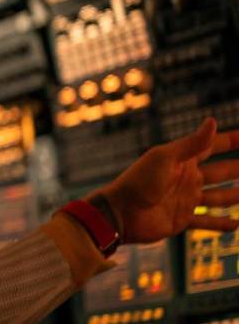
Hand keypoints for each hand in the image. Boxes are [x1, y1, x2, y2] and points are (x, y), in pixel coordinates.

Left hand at [96, 118, 238, 243]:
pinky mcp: (182, 219)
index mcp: (181, 160)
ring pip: (218, 197)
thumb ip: (191, 144)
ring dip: (235, 196)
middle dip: (238, 168)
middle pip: (220, 172)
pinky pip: (207, 222)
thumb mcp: (165, 158)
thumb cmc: (139, 181)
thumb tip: (212, 121)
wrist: (120, 213)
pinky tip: (236, 225)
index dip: (231, 140)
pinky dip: (221, 223)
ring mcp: (185, 199)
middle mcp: (186, 178)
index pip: (212, 146)